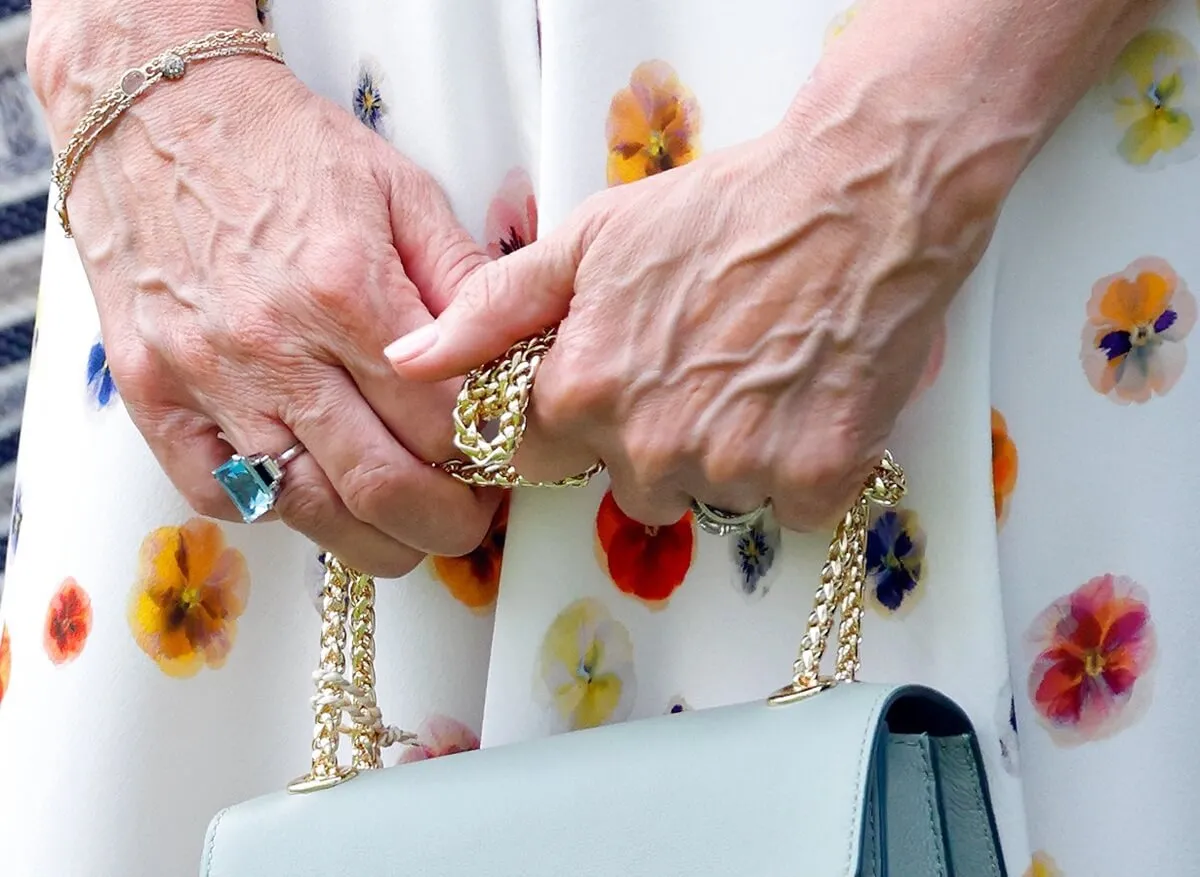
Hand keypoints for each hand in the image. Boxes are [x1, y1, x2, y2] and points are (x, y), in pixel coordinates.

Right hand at [58, 59, 498, 574]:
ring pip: (307, 508)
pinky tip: (316, 492)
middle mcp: (276, 346)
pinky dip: (279, 512)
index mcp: (347, 289)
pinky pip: (219, 495)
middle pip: (382, 484)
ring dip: (374, 540)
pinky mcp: (151, 396)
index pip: (442, 418)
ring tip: (408, 528)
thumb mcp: (399, 189)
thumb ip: (460, 280)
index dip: (487, 457)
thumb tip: (513, 353)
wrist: (156, 115)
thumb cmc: (286, 148)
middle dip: (447, 525)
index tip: (502, 461)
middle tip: (470, 519)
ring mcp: (207, 378)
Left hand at [386, 104, 995, 531]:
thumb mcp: (589, 240)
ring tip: (760, 370)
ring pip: (711, 496)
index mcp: (582, 394)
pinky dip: (798, 465)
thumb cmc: (719, 210)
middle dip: (655, 436)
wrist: (861, 195)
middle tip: (702, 360)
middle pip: (632, 483)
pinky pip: (787, 506)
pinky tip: (807, 397)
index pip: (539, 457)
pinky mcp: (816, 478)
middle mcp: (650, 449)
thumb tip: (406, 361)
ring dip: (731, 452)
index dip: (574, 417)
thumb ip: (491, 310)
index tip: (617, 379)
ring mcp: (736, 469)